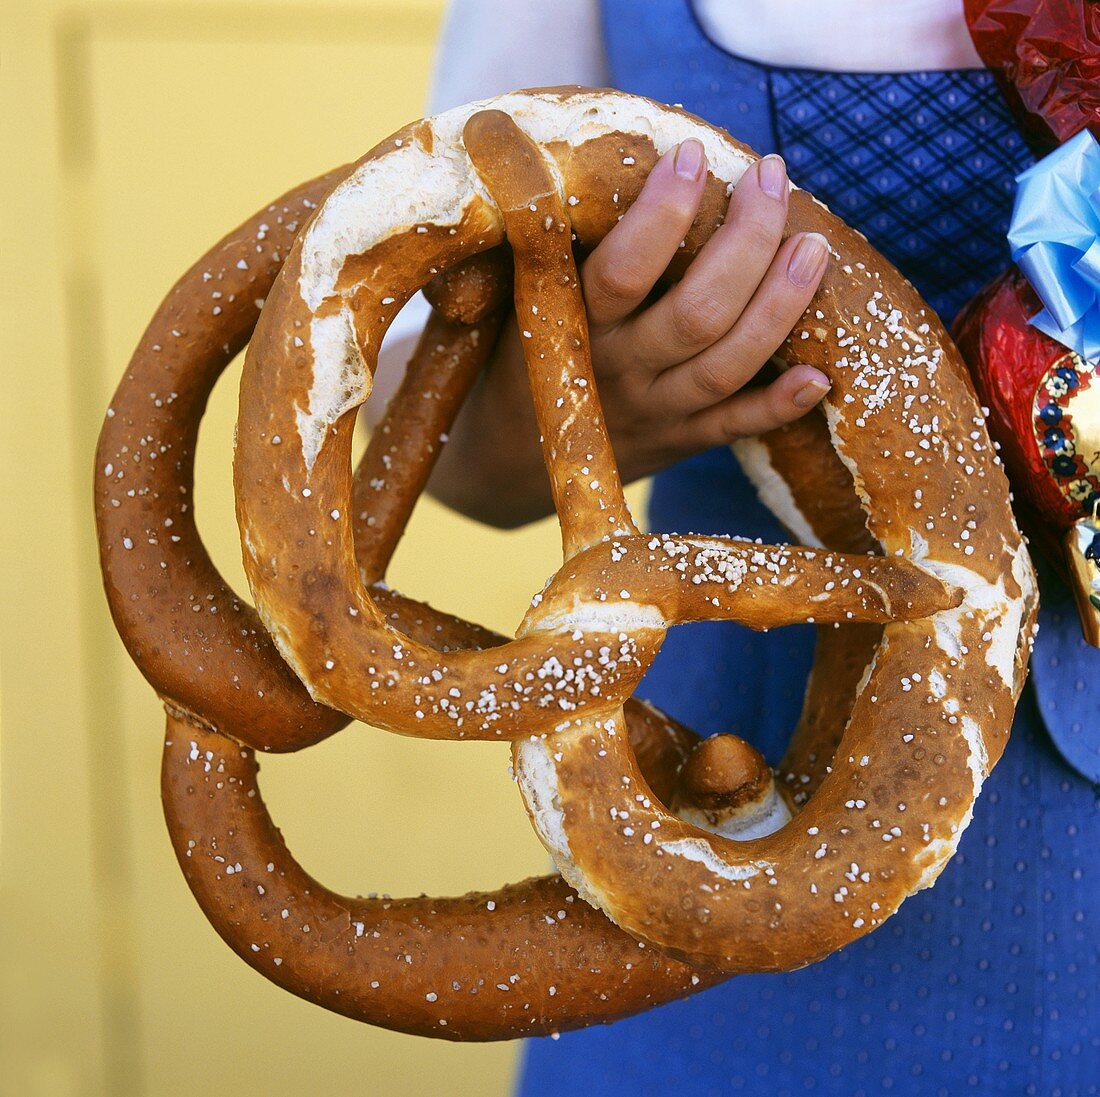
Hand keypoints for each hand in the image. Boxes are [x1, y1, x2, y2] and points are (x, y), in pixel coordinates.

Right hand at [425, 140, 831, 526]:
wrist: (509, 463)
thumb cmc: (525, 355)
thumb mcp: (524, 301)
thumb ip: (557, 250)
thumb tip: (599, 153)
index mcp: (572, 329)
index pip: (622, 272)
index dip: (662, 214)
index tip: (692, 154)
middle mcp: (618, 373)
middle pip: (696, 314)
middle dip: (745, 243)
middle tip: (770, 179)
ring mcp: (654, 414)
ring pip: (725, 365)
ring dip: (778, 307)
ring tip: (812, 247)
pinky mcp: (680, 444)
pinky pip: (734, 429)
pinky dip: (779, 407)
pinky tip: (822, 376)